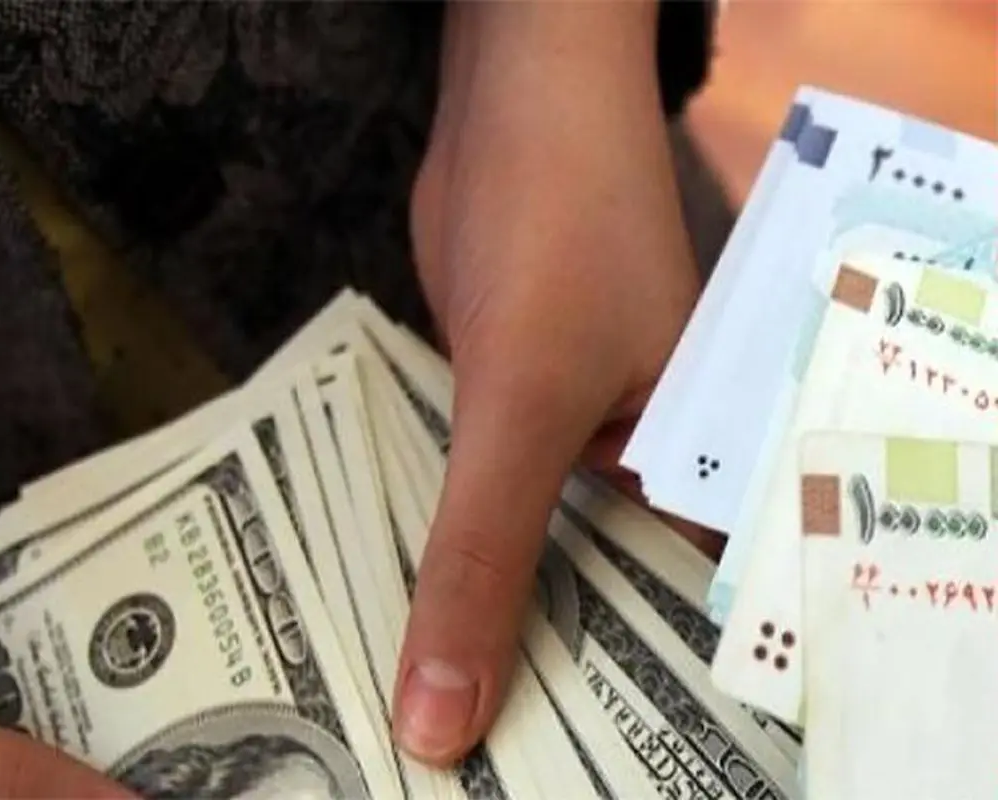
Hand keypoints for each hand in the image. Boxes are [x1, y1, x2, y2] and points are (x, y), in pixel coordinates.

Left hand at [393, 3, 704, 764]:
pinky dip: (437, 545)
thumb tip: (442, 724)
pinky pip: (475, 501)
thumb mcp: (520, 408)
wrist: (514, 107)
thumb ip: (482, 560)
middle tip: (456, 772)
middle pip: (594, 604)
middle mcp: (655, 474)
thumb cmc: (560, 235)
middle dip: (531, 676)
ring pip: (525, 555)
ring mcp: (578, 443)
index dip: (619, 718)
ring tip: (413, 723)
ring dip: (471, 613)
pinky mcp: (509, 415)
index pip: (681, 634)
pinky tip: (386, 612)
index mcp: (711, 482)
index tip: (548, 787)